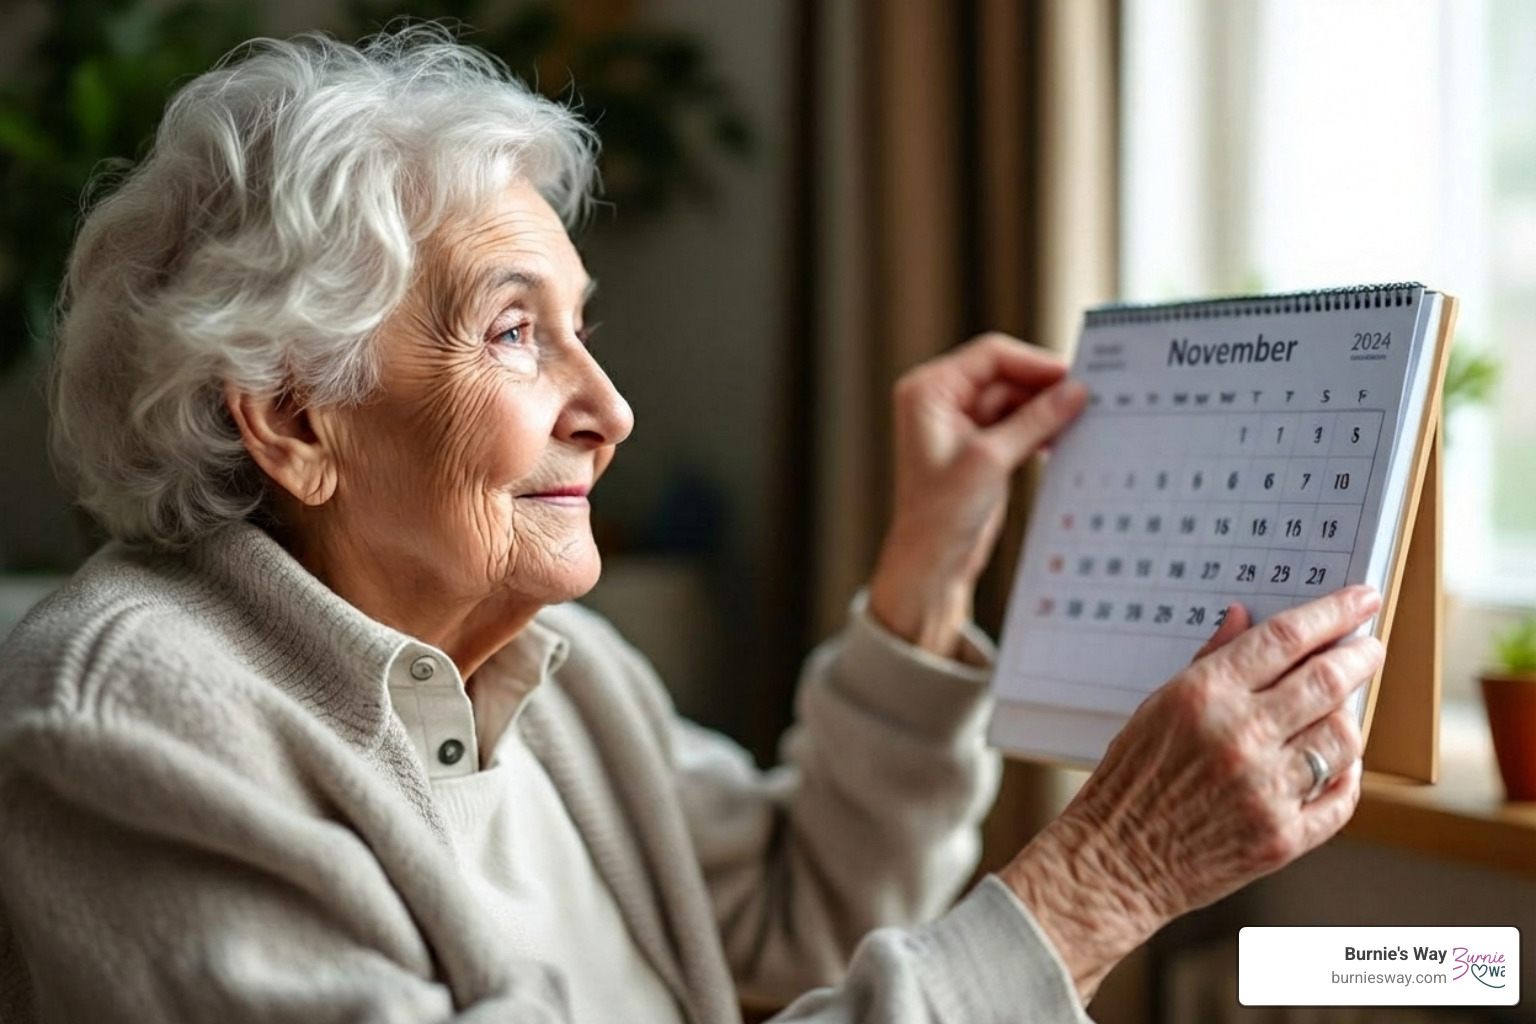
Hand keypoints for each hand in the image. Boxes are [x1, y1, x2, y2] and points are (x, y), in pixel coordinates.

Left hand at [867, 334, 1086, 655]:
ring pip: (1016, 401)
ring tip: (1085, 420)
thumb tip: (1075, 391)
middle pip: (1007, 376)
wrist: (931, 563)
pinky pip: (1018, 425)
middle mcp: (942, 400)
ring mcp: (962, 423)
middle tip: (1091, 398)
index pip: (990, 357)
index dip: (1034, 364)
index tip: (1075, 376)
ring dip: (1047, 412)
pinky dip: (1041, 431)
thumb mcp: (990, 460)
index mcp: (930, 391)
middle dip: (1045, 389)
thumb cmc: (940, 514)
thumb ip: (1034, 421)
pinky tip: (1067, 440)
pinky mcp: (980, 446)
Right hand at [1000, 585, 1384, 1001]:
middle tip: (1371, 648)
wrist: (1115, 861)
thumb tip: (1244, 618)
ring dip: (1349, 717)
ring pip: (1343, 737)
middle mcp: (1240, 736)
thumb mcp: (1157, 707)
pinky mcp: (1283, 836)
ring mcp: (1265, 789)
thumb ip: (1210, 661)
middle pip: (1327, 681)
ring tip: (1341, 711)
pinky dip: (1347, 775)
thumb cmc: (1130, 780)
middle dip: (1361, 657)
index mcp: (1204, 695)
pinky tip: (1338, 764)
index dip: (1333, 612)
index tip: (1361, 599)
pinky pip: (1340, 796)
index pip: (1286, 638)